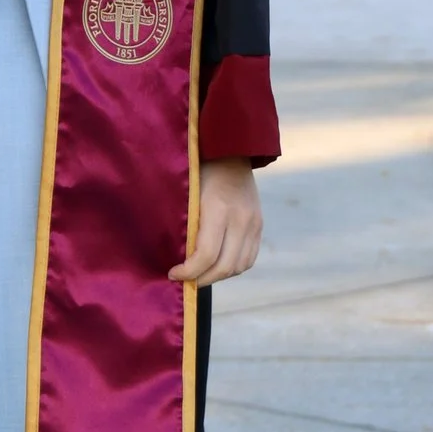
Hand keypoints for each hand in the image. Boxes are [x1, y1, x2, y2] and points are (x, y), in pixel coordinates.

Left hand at [174, 157, 261, 286]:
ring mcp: (254, 223)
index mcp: (218, 208)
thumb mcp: (187, 194)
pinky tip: (216, 265)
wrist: (231, 151)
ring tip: (199, 274)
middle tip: (184, 280)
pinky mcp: (259, 226)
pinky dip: (232, 268)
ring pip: (239, 266)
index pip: (206, 254)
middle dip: (201, 279)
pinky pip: (248, 259)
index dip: (188, 271)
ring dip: (217, 276)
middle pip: (224, 266)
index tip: (173, 273)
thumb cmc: (199, 171)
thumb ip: (185, 224)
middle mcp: (241, 218)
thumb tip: (174, 257)